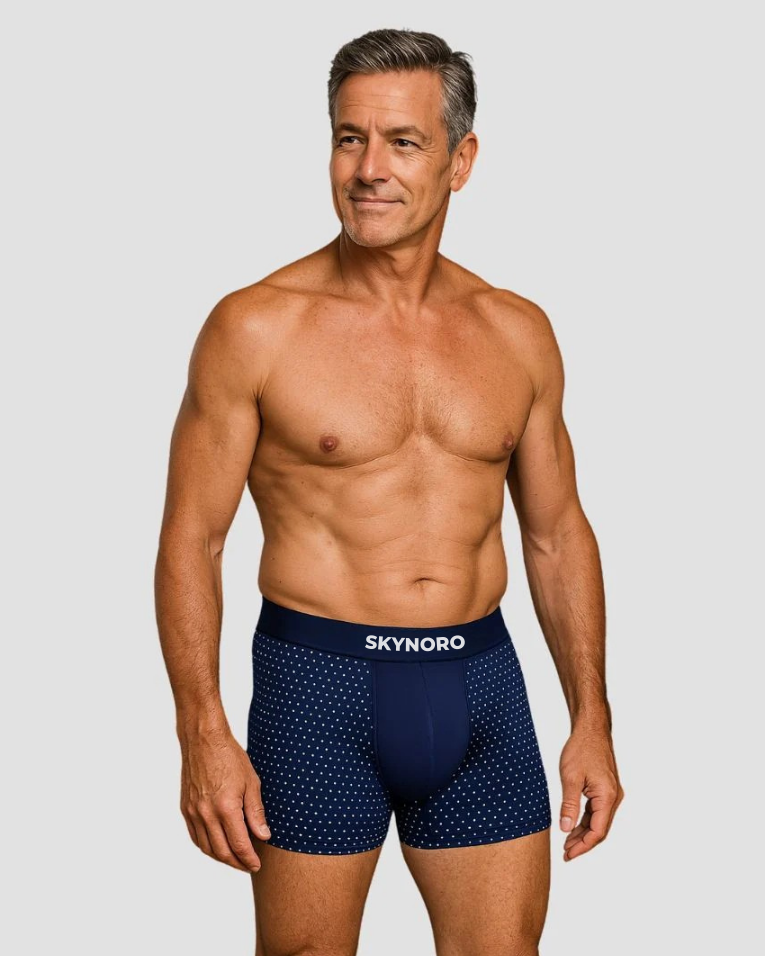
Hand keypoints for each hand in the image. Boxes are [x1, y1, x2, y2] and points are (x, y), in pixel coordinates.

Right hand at [180, 728, 270, 871]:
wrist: (203, 740)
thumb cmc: (230, 757)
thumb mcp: (251, 782)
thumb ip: (256, 812)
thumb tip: (263, 836)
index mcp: (226, 808)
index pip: (239, 845)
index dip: (249, 859)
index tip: (257, 865)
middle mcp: (206, 814)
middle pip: (222, 852)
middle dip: (237, 863)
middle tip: (248, 866)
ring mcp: (193, 812)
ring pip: (206, 848)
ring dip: (221, 858)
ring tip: (235, 859)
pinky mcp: (185, 808)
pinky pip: (195, 837)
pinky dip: (206, 846)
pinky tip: (216, 846)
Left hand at [558, 722, 623, 860]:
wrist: (591, 729)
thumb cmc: (581, 749)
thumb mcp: (570, 777)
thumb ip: (569, 805)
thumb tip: (565, 829)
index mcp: (607, 797)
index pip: (597, 832)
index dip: (583, 846)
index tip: (568, 855)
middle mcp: (614, 798)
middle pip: (600, 830)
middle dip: (583, 843)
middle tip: (565, 853)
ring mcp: (611, 794)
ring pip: (598, 821)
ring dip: (584, 833)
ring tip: (567, 843)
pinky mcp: (606, 789)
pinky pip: (597, 811)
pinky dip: (586, 821)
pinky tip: (574, 826)